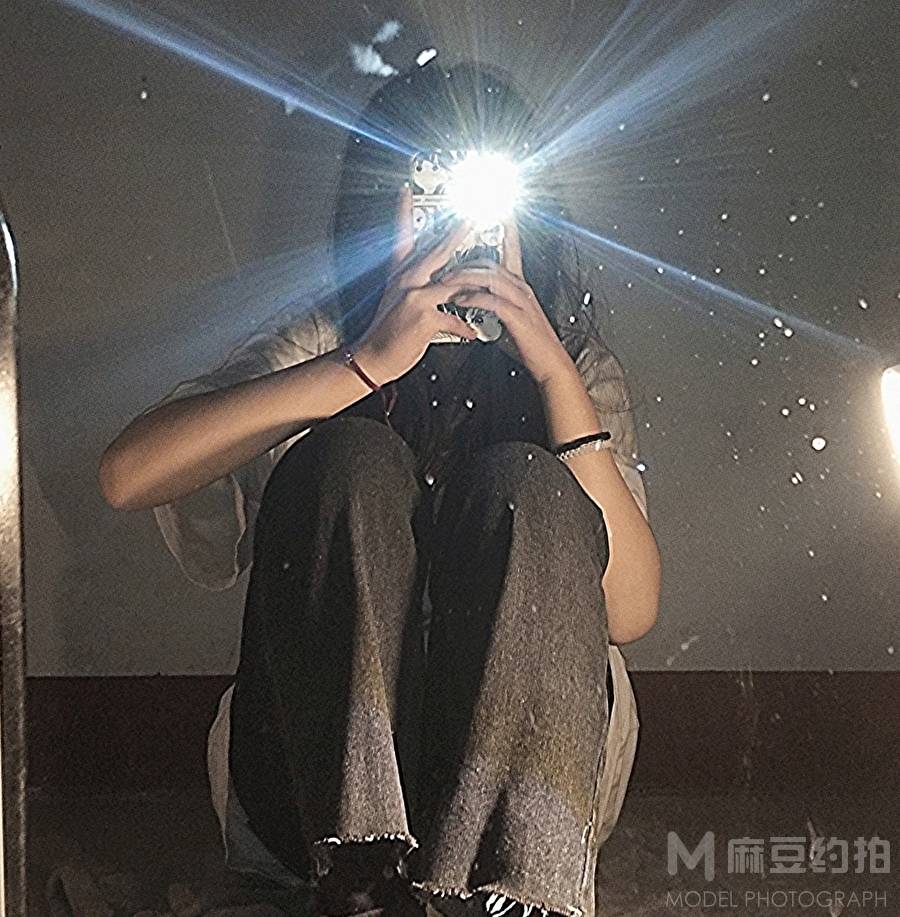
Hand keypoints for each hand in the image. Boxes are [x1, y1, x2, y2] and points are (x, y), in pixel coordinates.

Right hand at [350, 187, 484, 384]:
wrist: (373, 359)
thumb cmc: (387, 333)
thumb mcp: (395, 301)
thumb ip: (414, 287)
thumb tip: (434, 282)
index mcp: (400, 276)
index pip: (401, 238)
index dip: (403, 212)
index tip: (406, 190)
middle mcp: (407, 282)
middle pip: (437, 252)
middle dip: (458, 233)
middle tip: (473, 217)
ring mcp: (415, 298)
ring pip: (453, 284)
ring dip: (475, 287)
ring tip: (492, 284)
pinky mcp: (423, 318)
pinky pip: (454, 319)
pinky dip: (467, 327)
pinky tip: (475, 333)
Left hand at [438, 218, 574, 386]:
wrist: (548, 363)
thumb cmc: (528, 343)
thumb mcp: (508, 317)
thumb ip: (492, 304)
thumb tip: (473, 300)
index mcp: (519, 285)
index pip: (511, 250)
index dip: (506, 229)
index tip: (498, 212)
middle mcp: (521, 288)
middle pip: (490, 262)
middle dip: (463, 262)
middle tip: (443, 266)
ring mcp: (520, 300)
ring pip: (490, 278)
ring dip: (464, 279)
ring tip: (445, 283)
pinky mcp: (517, 316)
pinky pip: (492, 300)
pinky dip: (473, 299)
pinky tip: (460, 302)